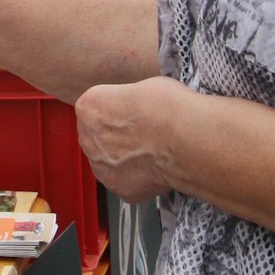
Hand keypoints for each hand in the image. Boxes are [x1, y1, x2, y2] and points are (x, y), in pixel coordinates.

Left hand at [75, 77, 191, 203]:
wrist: (185, 140)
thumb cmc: (167, 109)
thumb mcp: (141, 86)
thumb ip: (126, 100)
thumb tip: (133, 106)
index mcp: (89, 108)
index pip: (94, 108)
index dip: (116, 111)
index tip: (130, 112)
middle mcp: (88, 139)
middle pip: (98, 137)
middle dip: (116, 136)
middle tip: (142, 133)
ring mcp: (102, 168)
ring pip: (109, 162)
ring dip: (125, 158)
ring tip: (150, 151)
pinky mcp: (120, 189)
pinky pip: (126, 182)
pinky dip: (139, 177)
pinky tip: (155, 167)